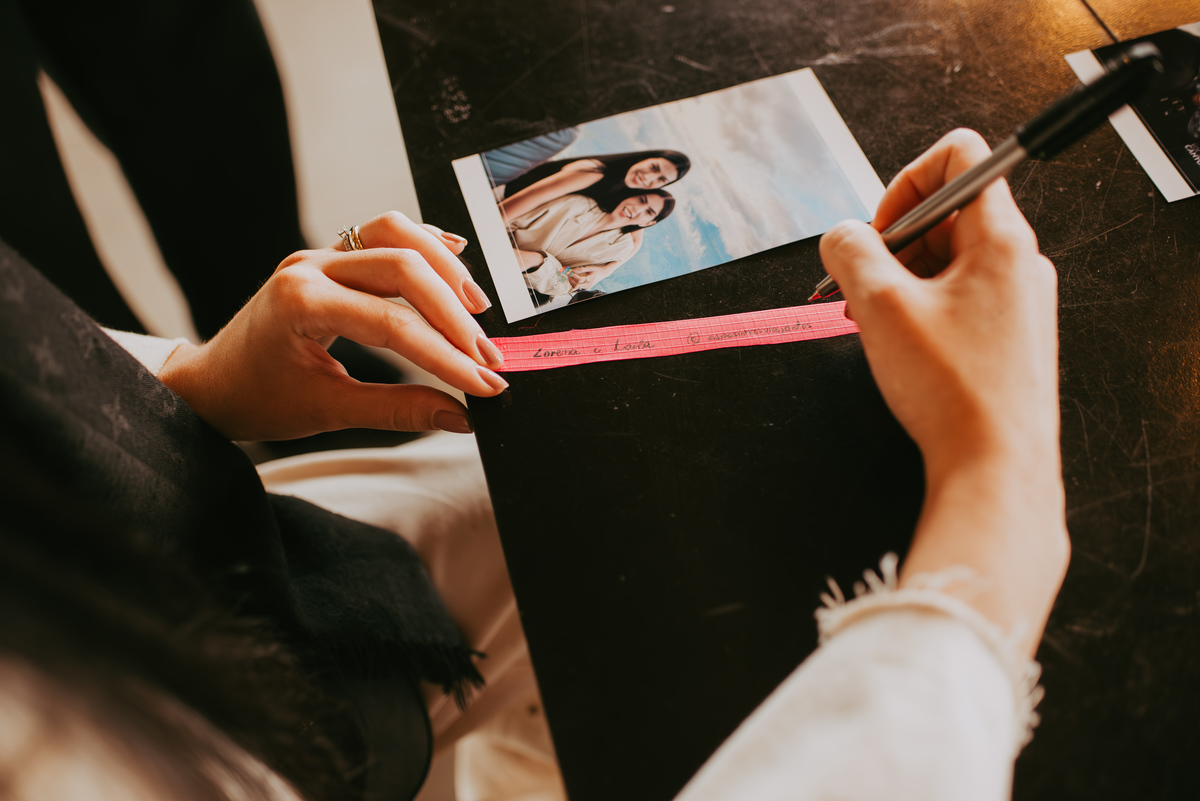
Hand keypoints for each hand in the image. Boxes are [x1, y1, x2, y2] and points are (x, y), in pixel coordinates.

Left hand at [158, 212, 506, 440]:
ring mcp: (319, 255)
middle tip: (487, 357)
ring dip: (443, 268)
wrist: (213, 383)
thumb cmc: (257, 398)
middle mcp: (310, 267)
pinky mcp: (330, 256)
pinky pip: (383, 233)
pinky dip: (423, 244)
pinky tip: (455, 260)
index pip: (393, 323)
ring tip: (476, 310)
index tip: (484, 383)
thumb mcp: (327, 412)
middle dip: (454, 316)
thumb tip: (460, 417)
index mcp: (301, 303)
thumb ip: (397, 411)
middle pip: (404, 268)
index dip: (446, 355)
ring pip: (396, 233)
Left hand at [568, 263, 615, 290]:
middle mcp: (589, 284)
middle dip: (571, 280)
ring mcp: (588, 287)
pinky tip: (574, 279)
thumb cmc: (597, 270)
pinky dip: (575, 284)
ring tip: (571, 276)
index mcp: (590, 279)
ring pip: (576, 287)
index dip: (573, 276)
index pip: (579, 280)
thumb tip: (573, 270)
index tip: (571, 272)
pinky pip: (579, 287)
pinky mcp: (587, 288)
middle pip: (576, 285)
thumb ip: (581, 269)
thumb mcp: (590, 268)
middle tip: (569, 275)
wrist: (603, 273)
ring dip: (572, 282)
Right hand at [819, 129, 1067, 653]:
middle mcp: (1019, 262)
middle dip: (892, 241)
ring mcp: (1019, 300)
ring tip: (871, 321)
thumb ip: (851, 254)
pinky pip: (959, 297)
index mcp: (1000, 238)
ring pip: (948, 259)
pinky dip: (920, 307)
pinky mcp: (1011, 336)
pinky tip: (897, 344)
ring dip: (900, 278)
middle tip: (861, 287)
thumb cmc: (952, 390)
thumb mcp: (881, 308)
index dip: (905, 180)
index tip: (878, 231)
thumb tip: (841, 236)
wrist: (997, 468)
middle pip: (947, 211)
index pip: (960, 156)